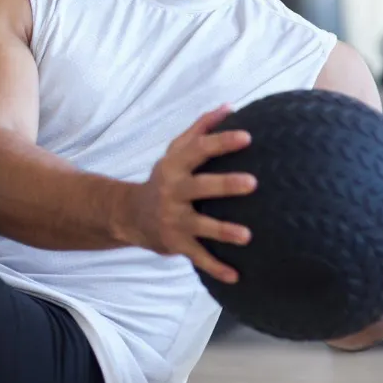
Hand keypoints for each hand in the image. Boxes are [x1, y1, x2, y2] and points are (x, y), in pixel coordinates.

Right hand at [119, 105, 256, 282]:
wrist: (130, 216)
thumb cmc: (165, 179)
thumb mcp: (175, 152)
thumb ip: (200, 129)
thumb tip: (229, 106)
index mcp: (174, 166)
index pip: (198, 150)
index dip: (221, 142)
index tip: (247, 137)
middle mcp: (172, 192)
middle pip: (199, 186)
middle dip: (224, 185)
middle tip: (252, 183)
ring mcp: (173, 220)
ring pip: (199, 226)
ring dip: (222, 231)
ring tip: (246, 236)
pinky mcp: (175, 244)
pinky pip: (198, 257)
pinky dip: (215, 268)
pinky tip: (236, 276)